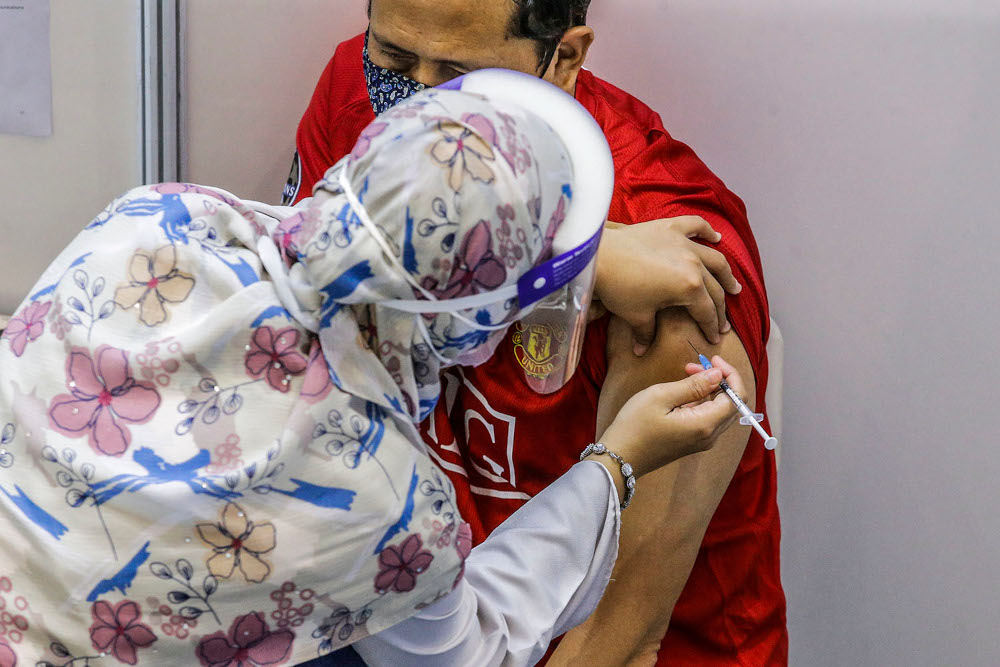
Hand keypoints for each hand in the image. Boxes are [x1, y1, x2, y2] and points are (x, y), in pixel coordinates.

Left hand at [593, 217, 741, 354]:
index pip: (707, 311)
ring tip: (733, 286)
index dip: (711, 327)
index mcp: (689, 287)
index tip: (714, 338)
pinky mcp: (670, 228)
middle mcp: (693, 263)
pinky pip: (695, 226)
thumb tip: (641, 352)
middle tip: (723, 322)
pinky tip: (716, 237)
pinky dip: (707, 231)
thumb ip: (645, 334)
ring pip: (714, 258)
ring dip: (726, 274)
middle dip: (721, 308)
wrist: (599, 256)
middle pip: (715, 288)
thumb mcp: (635, 315)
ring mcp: (683, 243)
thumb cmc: (618, 288)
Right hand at [593, 355, 744, 479]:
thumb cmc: (635, 426)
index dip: (730, 375)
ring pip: (719, 410)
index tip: (713, 360)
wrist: (619, 457)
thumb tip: (718, 375)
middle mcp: (709, 436)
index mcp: (704, 424)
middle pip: (731, 404)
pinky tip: (682, 392)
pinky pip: (707, 418)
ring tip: (687, 373)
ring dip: (709, 389)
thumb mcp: (661, 397)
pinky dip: (701, 400)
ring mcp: (701, 441)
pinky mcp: (692, 442)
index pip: (737, 398)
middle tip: (696, 364)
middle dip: (719, 379)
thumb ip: (693, 385)